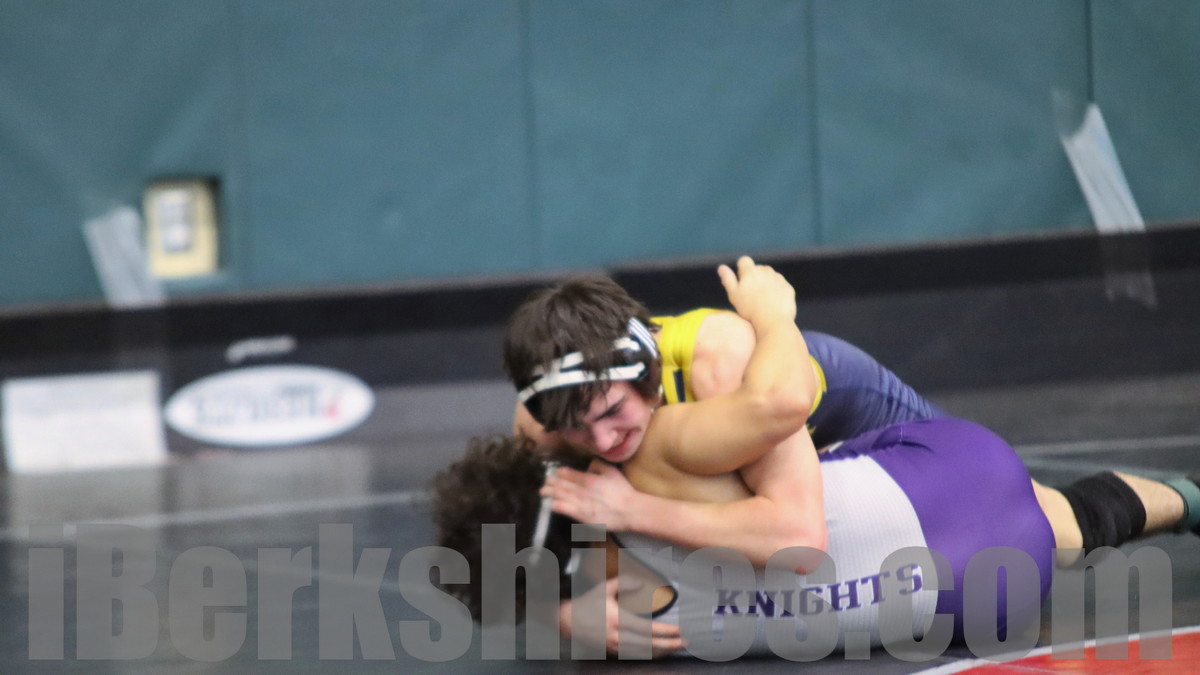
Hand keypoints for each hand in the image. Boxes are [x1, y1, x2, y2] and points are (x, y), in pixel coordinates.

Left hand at [542, 460, 638, 530]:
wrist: (630, 510)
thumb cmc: (622, 491)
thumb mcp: (612, 471)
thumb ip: (598, 465)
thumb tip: (588, 466)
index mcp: (588, 478)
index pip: (567, 473)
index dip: (559, 473)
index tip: (556, 473)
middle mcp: (581, 489)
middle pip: (560, 484)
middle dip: (550, 482)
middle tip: (546, 482)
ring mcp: (580, 503)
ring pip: (559, 495)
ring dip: (549, 492)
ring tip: (543, 492)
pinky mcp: (581, 516)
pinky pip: (564, 509)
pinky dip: (555, 505)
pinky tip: (551, 504)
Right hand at [560, 577, 684, 657]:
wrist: (568, 621)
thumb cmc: (587, 603)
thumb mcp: (604, 588)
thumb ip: (624, 582)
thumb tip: (642, 583)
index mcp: (617, 620)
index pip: (647, 628)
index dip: (665, 631)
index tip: (679, 629)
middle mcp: (617, 636)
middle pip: (649, 644)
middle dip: (670, 644)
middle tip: (686, 641)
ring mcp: (615, 647)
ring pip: (644, 653)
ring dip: (663, 651)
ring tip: (678, 646)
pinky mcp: (613, 652)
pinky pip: (636, 656)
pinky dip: (651, 655)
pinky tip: (661, 652)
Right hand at [716, 255, 795, 325]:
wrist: (773, 322)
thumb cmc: (750, 310)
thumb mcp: (734, 295)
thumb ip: (728, 279)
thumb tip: (721, 267)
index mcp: (751, 271)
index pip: (744, 261)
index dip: (742, 270)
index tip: (742, 281)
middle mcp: (766, 271)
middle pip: (758, 268)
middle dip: (755, 277)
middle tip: (752, 294)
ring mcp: (779, 279)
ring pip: (771, 276)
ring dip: (767, 283)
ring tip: (763, 300)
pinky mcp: (788, 287)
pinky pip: (781, 286)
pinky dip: (777, 291)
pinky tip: (773, 304)